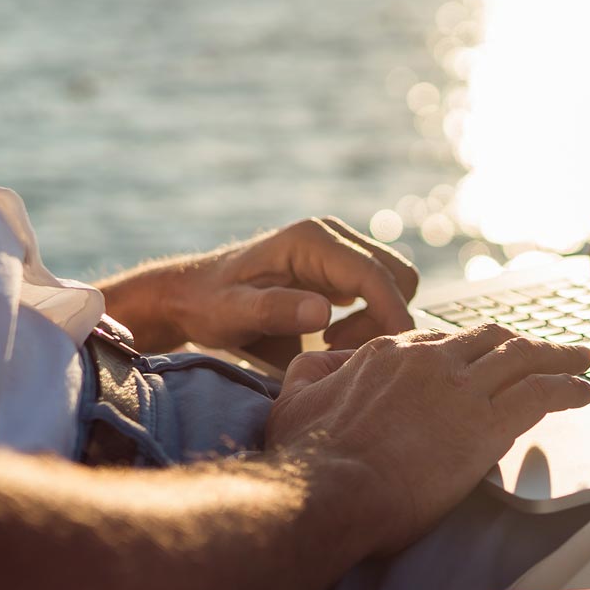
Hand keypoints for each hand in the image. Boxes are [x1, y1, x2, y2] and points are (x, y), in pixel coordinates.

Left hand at [99, 217, 419, 355]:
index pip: (374, 274)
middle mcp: (333, 237)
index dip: (391, 314)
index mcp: (312, 240)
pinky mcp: (340, 268)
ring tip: (330, 345)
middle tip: (339, 351)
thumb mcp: (233, 312)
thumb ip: (275, 310)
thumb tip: (324, 312)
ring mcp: (339, 251)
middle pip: (397, 275)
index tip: (391, 353)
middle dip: (385, 318)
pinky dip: (370, 318)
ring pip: (393, 284)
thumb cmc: (208, 305)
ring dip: (377, 320)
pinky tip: (329, 337)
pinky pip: (378, 292)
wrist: (193, 294)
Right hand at [265, 325, 589, 554]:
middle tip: (549, 348)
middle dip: (523, 342)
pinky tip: (582, 393)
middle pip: (490, 341)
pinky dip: (566, 388)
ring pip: (523, 359)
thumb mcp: (295, 398)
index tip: (485, 358)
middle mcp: (430, 362)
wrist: (326, 490)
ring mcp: (460, 390)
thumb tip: (319, 364)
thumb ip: (311, 374)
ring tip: (581, 360)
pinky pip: (540, 394)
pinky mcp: (485, 425)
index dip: (469, 350)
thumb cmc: (305, 457)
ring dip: (558, 357)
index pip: (440, 343)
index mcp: (387, 354)